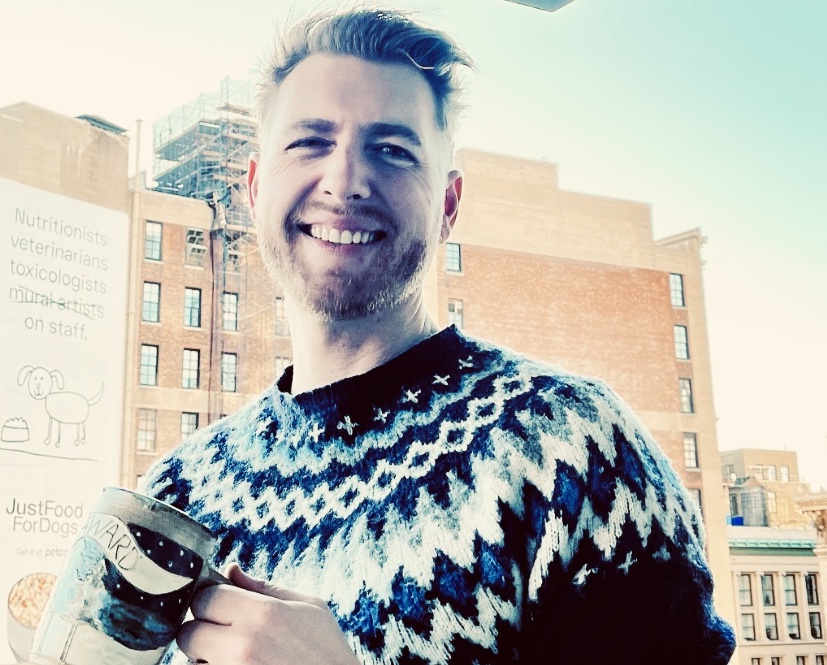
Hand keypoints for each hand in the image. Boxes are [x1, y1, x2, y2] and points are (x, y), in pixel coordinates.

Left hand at [177, 564, 358, 664]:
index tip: (222, 604)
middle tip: (223, 632)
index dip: (211, 599)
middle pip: (189, 632)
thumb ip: (263, 587)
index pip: (205, 598)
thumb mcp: (306, 605)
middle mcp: (243, 645)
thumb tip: (231, 570)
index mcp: (263, 614)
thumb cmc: (326, 647)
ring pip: (192, 661)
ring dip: (205, 656)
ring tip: (234, 654)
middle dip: (201, 629)